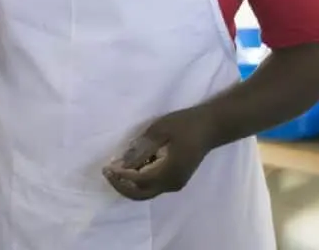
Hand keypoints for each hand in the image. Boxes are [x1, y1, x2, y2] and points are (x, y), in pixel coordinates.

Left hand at [102, 107, 216, 200]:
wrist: (210, 126)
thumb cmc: (185, 125)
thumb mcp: (160, 130)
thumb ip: (142, 148)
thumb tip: (123, 163)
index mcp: (169, 172)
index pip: (139, 181)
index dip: (121, 176)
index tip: (107, 167)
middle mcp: (171, 183)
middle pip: (140, 194)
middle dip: (121, 186)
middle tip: (107, 172)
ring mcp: (175, 183)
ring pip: (146, 191)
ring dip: (129, 184)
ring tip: (115, 169)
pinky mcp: (175, 179)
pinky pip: (153, 185)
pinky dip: (139, 180)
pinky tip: (131, 166)